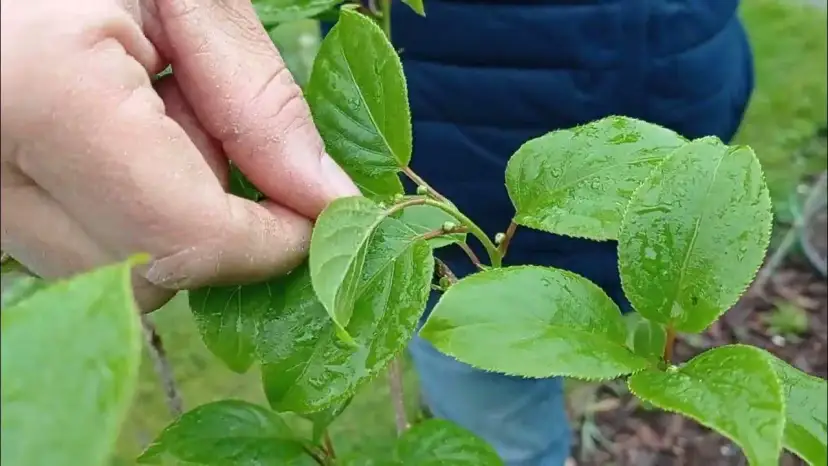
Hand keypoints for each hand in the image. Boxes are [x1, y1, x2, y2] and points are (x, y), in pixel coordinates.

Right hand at [0, 0, 358, 310]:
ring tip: (146, 116)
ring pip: (110, 270)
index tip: (313, 211)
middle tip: (207, 124)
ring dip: (162, 212)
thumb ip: (257, 97)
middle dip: (214, 220)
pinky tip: (105, 136)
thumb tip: (327, 199)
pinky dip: (115, 205)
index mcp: (40, 94)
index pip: (189, 241)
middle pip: (152, 274)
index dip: (271, 242)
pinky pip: (69, 243)